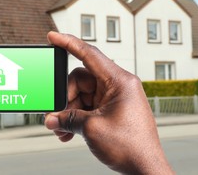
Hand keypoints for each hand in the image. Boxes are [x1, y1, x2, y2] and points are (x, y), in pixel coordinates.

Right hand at [44, 32, 172, 173]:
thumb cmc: (131, 146)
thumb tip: (52, 118)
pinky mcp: (112, 109)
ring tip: (62, 130)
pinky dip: (77, 117)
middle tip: (57, 116)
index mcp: (120, 81)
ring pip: (82, 95)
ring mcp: (115, 98)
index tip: (53, 36)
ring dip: (70, 112)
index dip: (69, 43)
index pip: (90, 54)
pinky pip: (88, 106)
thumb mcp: (92, 129)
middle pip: (81, 80)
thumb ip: (68, 119)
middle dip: (66, 99)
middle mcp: (118, 86)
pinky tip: (69, 132)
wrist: (145, 168)